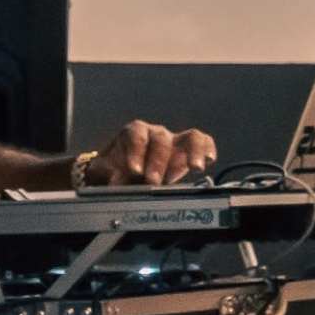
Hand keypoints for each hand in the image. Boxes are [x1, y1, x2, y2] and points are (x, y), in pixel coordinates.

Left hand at [77, 120, 214, 187]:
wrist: (124, 172)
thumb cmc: (114, 168)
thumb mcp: (105, 171)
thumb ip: (108, 174)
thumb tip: (115, 181)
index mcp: (133, 132)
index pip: (136, 135)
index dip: (136, 151)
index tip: (134, 170)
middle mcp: (156, 133)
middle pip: (161, 140)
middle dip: (157, 161)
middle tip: (152, 181)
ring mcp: (174, 140)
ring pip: (189, 137)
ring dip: (193, 151)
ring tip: (195, 167)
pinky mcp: (188, 150)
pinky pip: (203, 142)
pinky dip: (207, 149)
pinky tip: (209, 161)